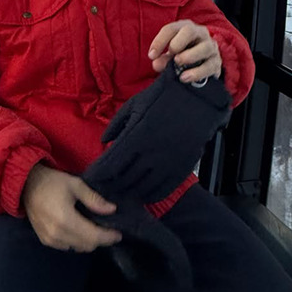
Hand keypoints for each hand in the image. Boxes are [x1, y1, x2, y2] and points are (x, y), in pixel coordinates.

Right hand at [21, 164, 121, 252]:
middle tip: (107, 228)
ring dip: (88, 241)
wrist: (26, 185)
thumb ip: (94, 199)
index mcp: (66, 220)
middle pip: (87, 245)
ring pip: (77, 248)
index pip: (93, 236)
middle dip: (100, 239)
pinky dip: (75, 241)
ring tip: (92, 227)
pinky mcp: (45, 240)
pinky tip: (77, 228)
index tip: (119, 233)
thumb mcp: (75, 184)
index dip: (108, 237)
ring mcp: (50, 240)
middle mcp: (57, 234)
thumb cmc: (52, 182)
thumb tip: (112, 210)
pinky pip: (67, 246)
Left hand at [85, 61, 231, 204]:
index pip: (112, 165)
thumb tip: (104, 141)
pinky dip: (151, 195)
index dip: (101, 174)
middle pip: (125, 179)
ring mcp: (167, 163)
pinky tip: (144, 194)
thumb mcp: (134, 105)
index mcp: (135, 136)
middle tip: (106, 188)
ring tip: (122, 192)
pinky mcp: (182, 167)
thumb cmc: (162, 97)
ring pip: (143, 187)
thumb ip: (116, 125)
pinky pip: (163, 189)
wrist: (196, 97)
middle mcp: (150, 153)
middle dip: (112, 185)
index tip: (95, 178)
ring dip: (130, 192)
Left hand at [148, 20, 221, 81]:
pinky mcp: (217, 62)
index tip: (151, 56)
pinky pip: (209, 66)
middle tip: (170, 53)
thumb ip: (163, 59)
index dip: (159, 41)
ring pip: (204, 47)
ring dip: (190, 56)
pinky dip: (197, 72)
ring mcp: (210, 46)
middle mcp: (199, 33)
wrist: (205, 63)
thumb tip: (156, 64)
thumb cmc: (183, 54)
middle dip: (178, 42)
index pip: (171, 29)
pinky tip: (185, 78)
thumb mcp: (171, 55)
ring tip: (178, 63)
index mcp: (184, 27)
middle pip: (189, 30)